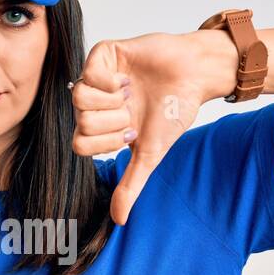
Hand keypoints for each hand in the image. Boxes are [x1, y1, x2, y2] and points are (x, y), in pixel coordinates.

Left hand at [70, 31, 227, 224]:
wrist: (195, 76)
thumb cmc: (174, 112)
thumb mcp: (150, 155)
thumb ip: (131, 184)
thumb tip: (119, 220)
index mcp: (101, 126)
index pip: (80, 145)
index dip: (106, 143)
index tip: (131, 132)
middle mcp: (95, 103)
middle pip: (80, 122)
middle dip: (113, 121)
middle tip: (133, 110)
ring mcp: (96, 77)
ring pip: (78, 98)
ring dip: (111, 100)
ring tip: (131, 94)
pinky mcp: (103, 54)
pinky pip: (87, 72)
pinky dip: (111, 81)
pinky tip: (128, 79)